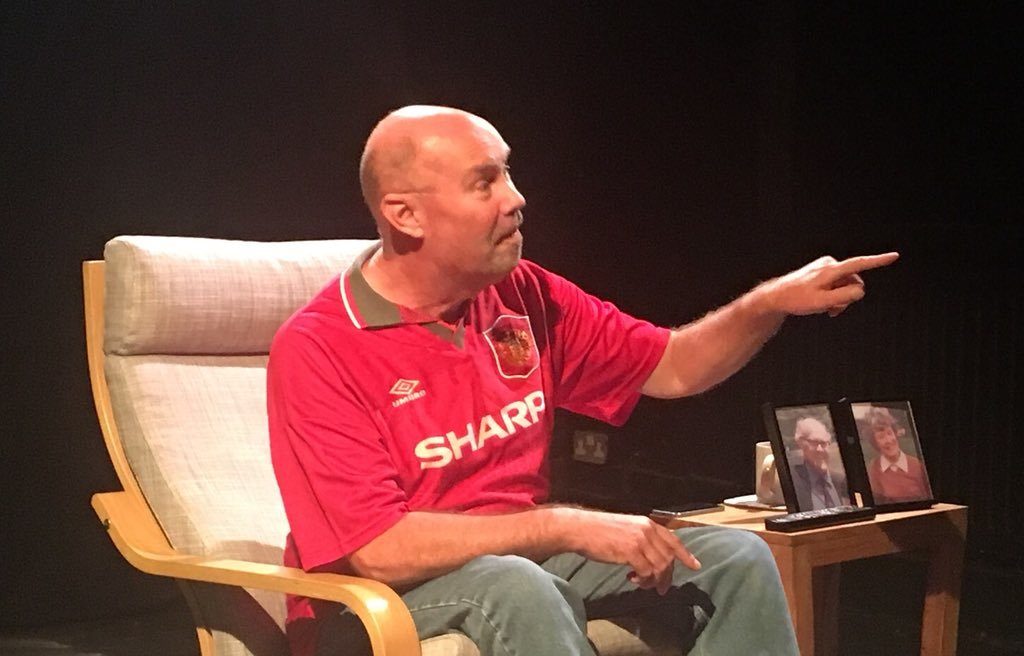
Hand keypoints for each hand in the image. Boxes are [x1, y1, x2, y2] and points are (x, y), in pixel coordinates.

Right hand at [560, 509, 699, 594]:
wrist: (581, 529)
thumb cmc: (599, 530)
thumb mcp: (626, 528)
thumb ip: (641, 538)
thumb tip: (652, 557)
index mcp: (647, 523)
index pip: (673, 540)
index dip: (686, 554)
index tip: (695, 565)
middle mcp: (647, 530)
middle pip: (668, 558)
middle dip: (667, 576)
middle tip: (661, 589)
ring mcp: (640, 540)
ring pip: (660, 567)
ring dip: (654, 581)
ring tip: (643, 585)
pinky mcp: (631, 552)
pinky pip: (647, 572)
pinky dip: (642, 581)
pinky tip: (631, 579)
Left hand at [764, 252, 898, 317]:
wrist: (776, 297)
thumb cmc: (796, 300)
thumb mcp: (822, 303)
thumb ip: (843, 297)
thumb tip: (860, 290)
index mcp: (830, 270)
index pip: (859, 264)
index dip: (878, 261)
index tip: (894, 256)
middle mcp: (829, 264)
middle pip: (853, 282)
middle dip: (847, 297)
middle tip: (831, 311)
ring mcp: (826, 267)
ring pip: (845, 285)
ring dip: (839, 298)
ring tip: (824, 308)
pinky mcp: (823, 272)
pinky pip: (837, 285)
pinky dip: (833, 295)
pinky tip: (821, 303)